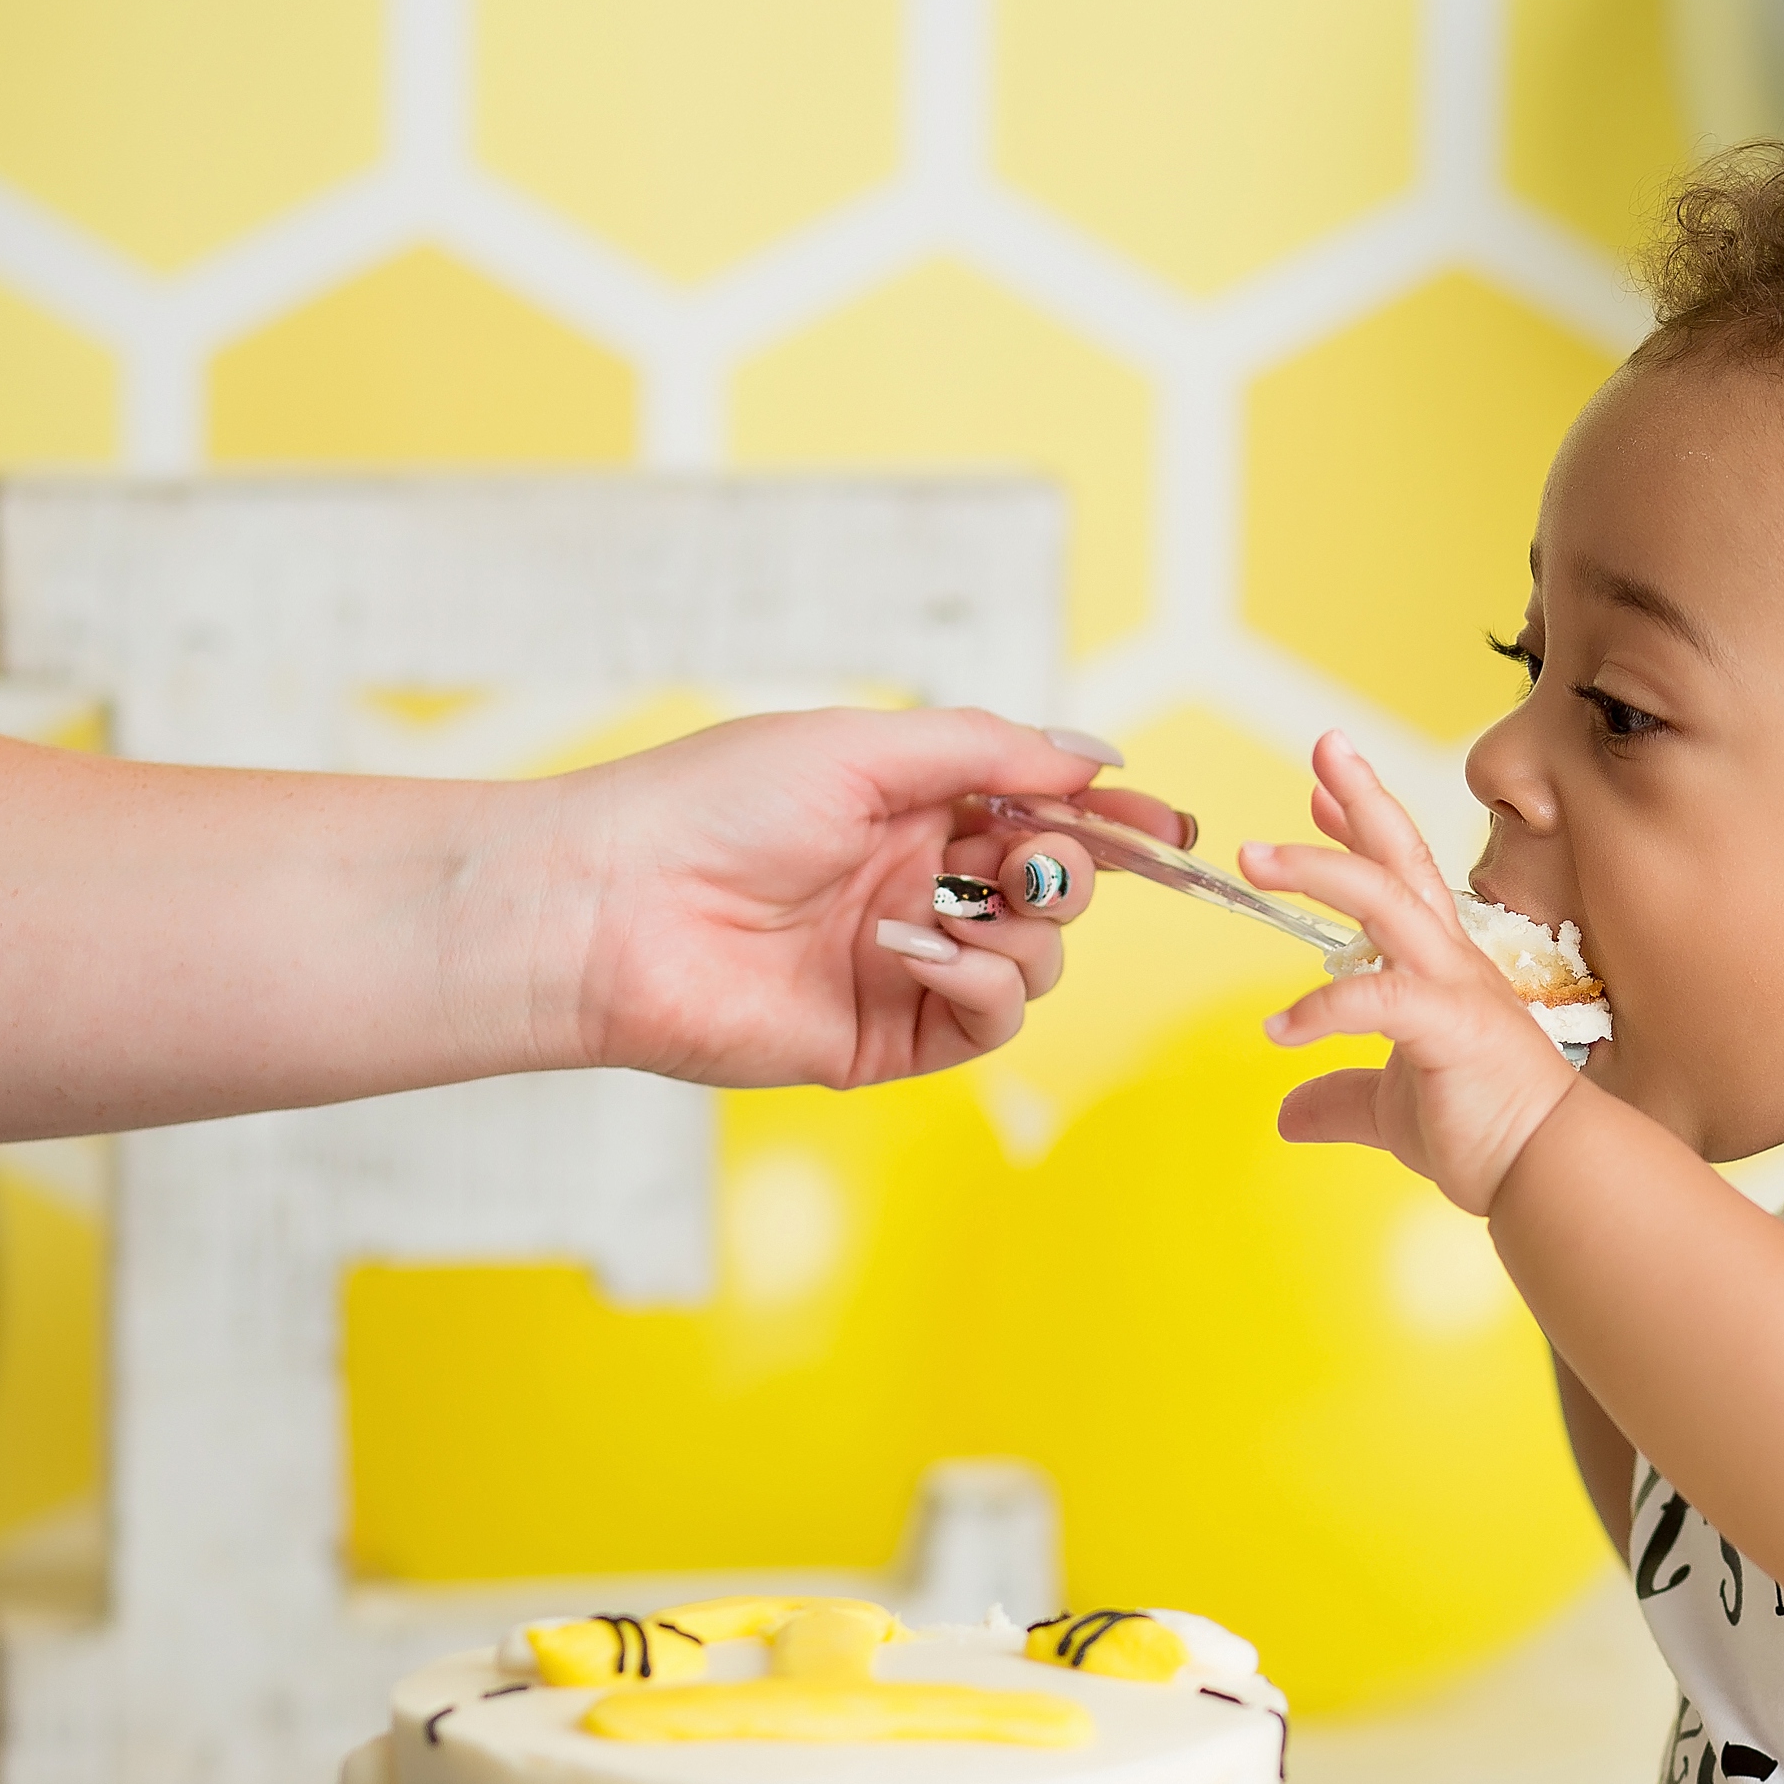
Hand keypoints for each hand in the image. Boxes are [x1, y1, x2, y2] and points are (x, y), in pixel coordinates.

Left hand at [546, 707, 1189, 1087]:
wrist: (613, 909)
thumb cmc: (711, 806)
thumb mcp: (864, 745)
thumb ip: (991, 750)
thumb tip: (1096, 757)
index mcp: (910, 807)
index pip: (1042, 814)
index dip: (1111, 822)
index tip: (1170, 832)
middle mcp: (917, 886)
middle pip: (1057, 887)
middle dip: (1066, 870)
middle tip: (1025, 860)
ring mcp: (907, 966)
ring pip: (1039, 959)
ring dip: (1018, 927)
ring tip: (944, 907)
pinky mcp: (888, 1038)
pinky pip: (989, 1018)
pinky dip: (981, 982)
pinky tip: (920, 951)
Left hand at [1242, 731, 1581, 1213]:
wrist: (1547, 1170)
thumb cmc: (1488, 1130)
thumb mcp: (1394, 1110)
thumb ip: (1343, 1099)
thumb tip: (1291, 1114)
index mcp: (1442, 966)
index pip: (1399, 877)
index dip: (1359, 828)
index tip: (1320, 791)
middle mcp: (1451, 960)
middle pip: (1401, 859)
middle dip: (1360, 799)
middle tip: (1322, 748)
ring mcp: (1454, 986)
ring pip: (1388, 899)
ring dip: (1321, 867)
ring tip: (1256, 856)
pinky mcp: (1451, 1025)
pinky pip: (1379, 998)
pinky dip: (1323, 1009)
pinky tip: (1279, 1030)